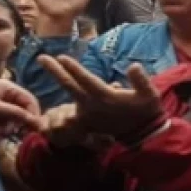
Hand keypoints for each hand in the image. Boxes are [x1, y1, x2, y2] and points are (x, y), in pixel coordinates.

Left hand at [0, 78, 40, 130]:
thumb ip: (13, 112)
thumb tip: (34, 121)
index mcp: (8, 87)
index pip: (29, 100)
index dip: (34, 114)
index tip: (36, 129)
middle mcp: (6, 95)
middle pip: (23, 111)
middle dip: (19, 122)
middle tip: (12, 132)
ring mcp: (0, 105)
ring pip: (14, 119)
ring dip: (9, 127)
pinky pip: (4, 123)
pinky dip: (1, 128)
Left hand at [37, 55, 163, 142]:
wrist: (143, 133)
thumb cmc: (146, 110)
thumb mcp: (150, 95)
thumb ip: (141, 81)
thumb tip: (134, 65)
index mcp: (105, 97)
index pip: (85, 80)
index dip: (73, 69)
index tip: (60, 57)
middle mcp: (93, 105)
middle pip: (69, 86)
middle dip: (55, 71)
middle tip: (40, 58)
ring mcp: (88, 114)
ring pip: (69, 94)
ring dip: (59, 79)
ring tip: (48, 64)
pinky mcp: (87, 120)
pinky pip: (71, 107)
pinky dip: (61, 97)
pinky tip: (52, 84)